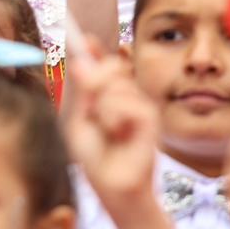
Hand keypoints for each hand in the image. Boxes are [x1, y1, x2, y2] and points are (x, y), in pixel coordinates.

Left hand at [64, 45, 160, 216]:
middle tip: (90, 107)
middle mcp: (127, 96)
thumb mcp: (80, 121)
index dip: (94, 50)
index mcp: (109, 96)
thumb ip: (81, 92)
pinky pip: (125, 101)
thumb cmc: (97, 160)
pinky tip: (119, 134)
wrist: (115, 189)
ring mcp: (140, 105)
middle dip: (94, 78)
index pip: (104, 65)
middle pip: (110, 66)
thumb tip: (79, 61)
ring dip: (102, 108)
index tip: (84, 38)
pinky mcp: (150, 117)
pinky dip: (114, 117)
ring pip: (115, 83)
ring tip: (108, 130)